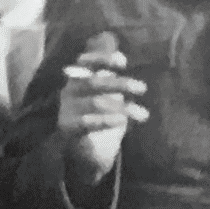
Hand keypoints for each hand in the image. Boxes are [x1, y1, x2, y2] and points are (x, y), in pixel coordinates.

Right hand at [57, 30, 145, 192]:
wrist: (88, 153)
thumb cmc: (102, 118)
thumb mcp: (112, 96)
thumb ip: (116, 78)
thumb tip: (120, 55)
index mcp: (80, 78)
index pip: (87, 61)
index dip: (103, 58)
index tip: (123, 62)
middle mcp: (70, 90)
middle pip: (94, 82)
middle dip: (120, 83)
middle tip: (142, 88)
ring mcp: (66, 109)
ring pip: (95, 102)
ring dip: (121, 107)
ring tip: (142, 113)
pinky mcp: (67, 128)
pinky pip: (86, 122)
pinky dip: (106, 120)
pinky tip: (122, 121)